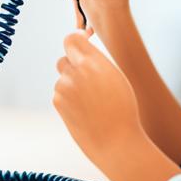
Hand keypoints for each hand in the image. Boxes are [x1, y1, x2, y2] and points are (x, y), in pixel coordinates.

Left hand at [53, 29, 144, 171]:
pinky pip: (61, 93)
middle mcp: (76, 71)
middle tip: (88, 78)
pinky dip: (69, 98)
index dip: (76, 40)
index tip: (81, 44)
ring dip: (72, 84)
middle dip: (72, 65)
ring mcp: (64, 87)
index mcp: (94, 62)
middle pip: (64, 58)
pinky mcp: (58, 102)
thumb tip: (83, 51)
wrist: (116, 142)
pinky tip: (84, 110)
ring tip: (92, 101)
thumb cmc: (123, 110)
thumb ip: (96, 62)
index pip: (71, 39)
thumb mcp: (116, 77)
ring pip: (63, 78)